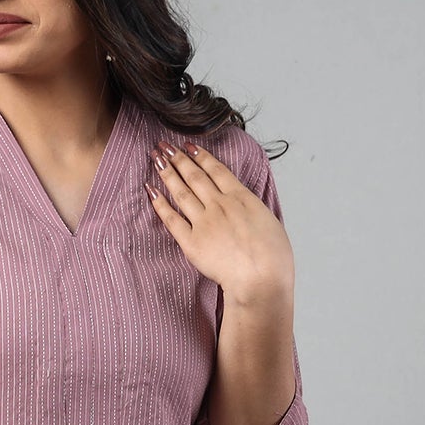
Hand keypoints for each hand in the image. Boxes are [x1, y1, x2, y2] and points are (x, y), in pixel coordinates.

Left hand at [145, 140, 293, 306]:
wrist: (262, 279)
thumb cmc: (274, 258)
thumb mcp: (271, 223)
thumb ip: (253, 212)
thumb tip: (248, 211)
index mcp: (242, 198)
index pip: (217, 170)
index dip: (200, 156)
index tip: (189, 146)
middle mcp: (221, 205)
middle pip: (195, 176)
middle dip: (178, 158)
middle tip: (165, 146)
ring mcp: (205, 223)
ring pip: (181, 192)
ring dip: (167, 173)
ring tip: (156, 159)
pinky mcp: (192, 243)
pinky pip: (171, 219)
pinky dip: (159, 203)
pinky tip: (151, 190)